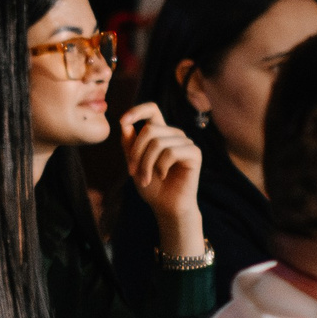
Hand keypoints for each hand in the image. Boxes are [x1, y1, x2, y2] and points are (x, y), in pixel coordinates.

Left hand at [118, 101, 202, 236]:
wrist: (167, 207)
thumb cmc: (152, 186)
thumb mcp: (134, 163)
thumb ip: (129, 144)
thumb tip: (124, 123)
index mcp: (160, 133)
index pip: (152, 110)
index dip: (137, 110)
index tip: (122, 121)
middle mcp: (174, 134)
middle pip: (149, 129)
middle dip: (136, 152)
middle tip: (132, 172)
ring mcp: (185, 143)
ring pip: (158, 142)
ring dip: (146, 164)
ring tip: (145, 179)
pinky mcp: (194, 154)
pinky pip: (171, 152)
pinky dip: (161, 167)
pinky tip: (163, 176)